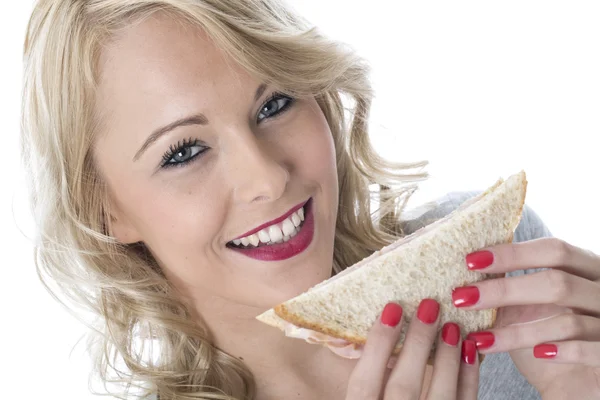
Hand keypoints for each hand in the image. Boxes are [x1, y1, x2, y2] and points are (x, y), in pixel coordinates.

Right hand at [346, 299, 479, 399]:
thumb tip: (370, 341)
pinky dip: (469, 380)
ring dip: (446, 360)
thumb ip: (364, 388)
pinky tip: (470, 354)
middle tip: (429, 306)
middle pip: (402, 386)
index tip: (392, 308)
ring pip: (439, 399)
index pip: (363, 383)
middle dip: (417, 344)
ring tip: (452, 326)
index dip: (376, 345)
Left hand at [452, 238, 599, 398]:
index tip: (471, 261)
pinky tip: (535, 354)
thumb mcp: (525, 305)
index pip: (554, 250)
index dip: (513, 254)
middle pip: (557, 282)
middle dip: (505, 290)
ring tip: (479, 338)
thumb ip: (507, 287)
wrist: (575, 379)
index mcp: (586, 267)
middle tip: (462, 297)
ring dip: (517, 332)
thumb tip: (464, 269)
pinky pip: (590, 351)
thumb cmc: (546, 333)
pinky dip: (560, 351)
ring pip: (567, 322)